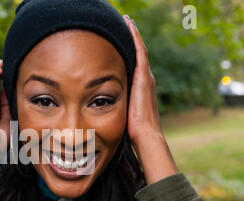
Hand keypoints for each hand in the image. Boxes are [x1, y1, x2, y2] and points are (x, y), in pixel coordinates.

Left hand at [123, 16, 178, 184]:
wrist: (145, 136)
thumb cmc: (133, 133)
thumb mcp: (123, 117)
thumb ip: (115, 111)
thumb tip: (97, 115)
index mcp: (140, 90)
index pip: (134, 66)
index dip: (129, 54)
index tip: (119, 43)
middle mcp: (146, 81)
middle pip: (138, 54)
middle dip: (132, 40)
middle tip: (125, 24)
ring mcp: (146, 77)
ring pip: (139, 49)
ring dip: (133, 35)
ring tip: (126, 21)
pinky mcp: (144, 77)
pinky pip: (139, 51)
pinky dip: (135, 37)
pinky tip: (129, 25)